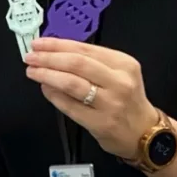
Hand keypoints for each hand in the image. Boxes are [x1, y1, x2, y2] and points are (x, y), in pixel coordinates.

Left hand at [24, 37, 158, 159]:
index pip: (84, 49)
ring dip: (47, 75)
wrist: (145, 133)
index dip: (57, 45)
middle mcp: (119, 81)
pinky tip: (45, 89)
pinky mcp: (100, 123)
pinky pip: (70, 106)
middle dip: (48, 58)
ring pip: (71, 83)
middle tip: (30, 57)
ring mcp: (110, 103)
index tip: (39, 43)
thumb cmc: (127, 100)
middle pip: (76, 64)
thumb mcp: (119, 73)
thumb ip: (92, 62)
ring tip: (33, 71)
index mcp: (123, 64)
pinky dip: (53, 96)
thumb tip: (54, 53)